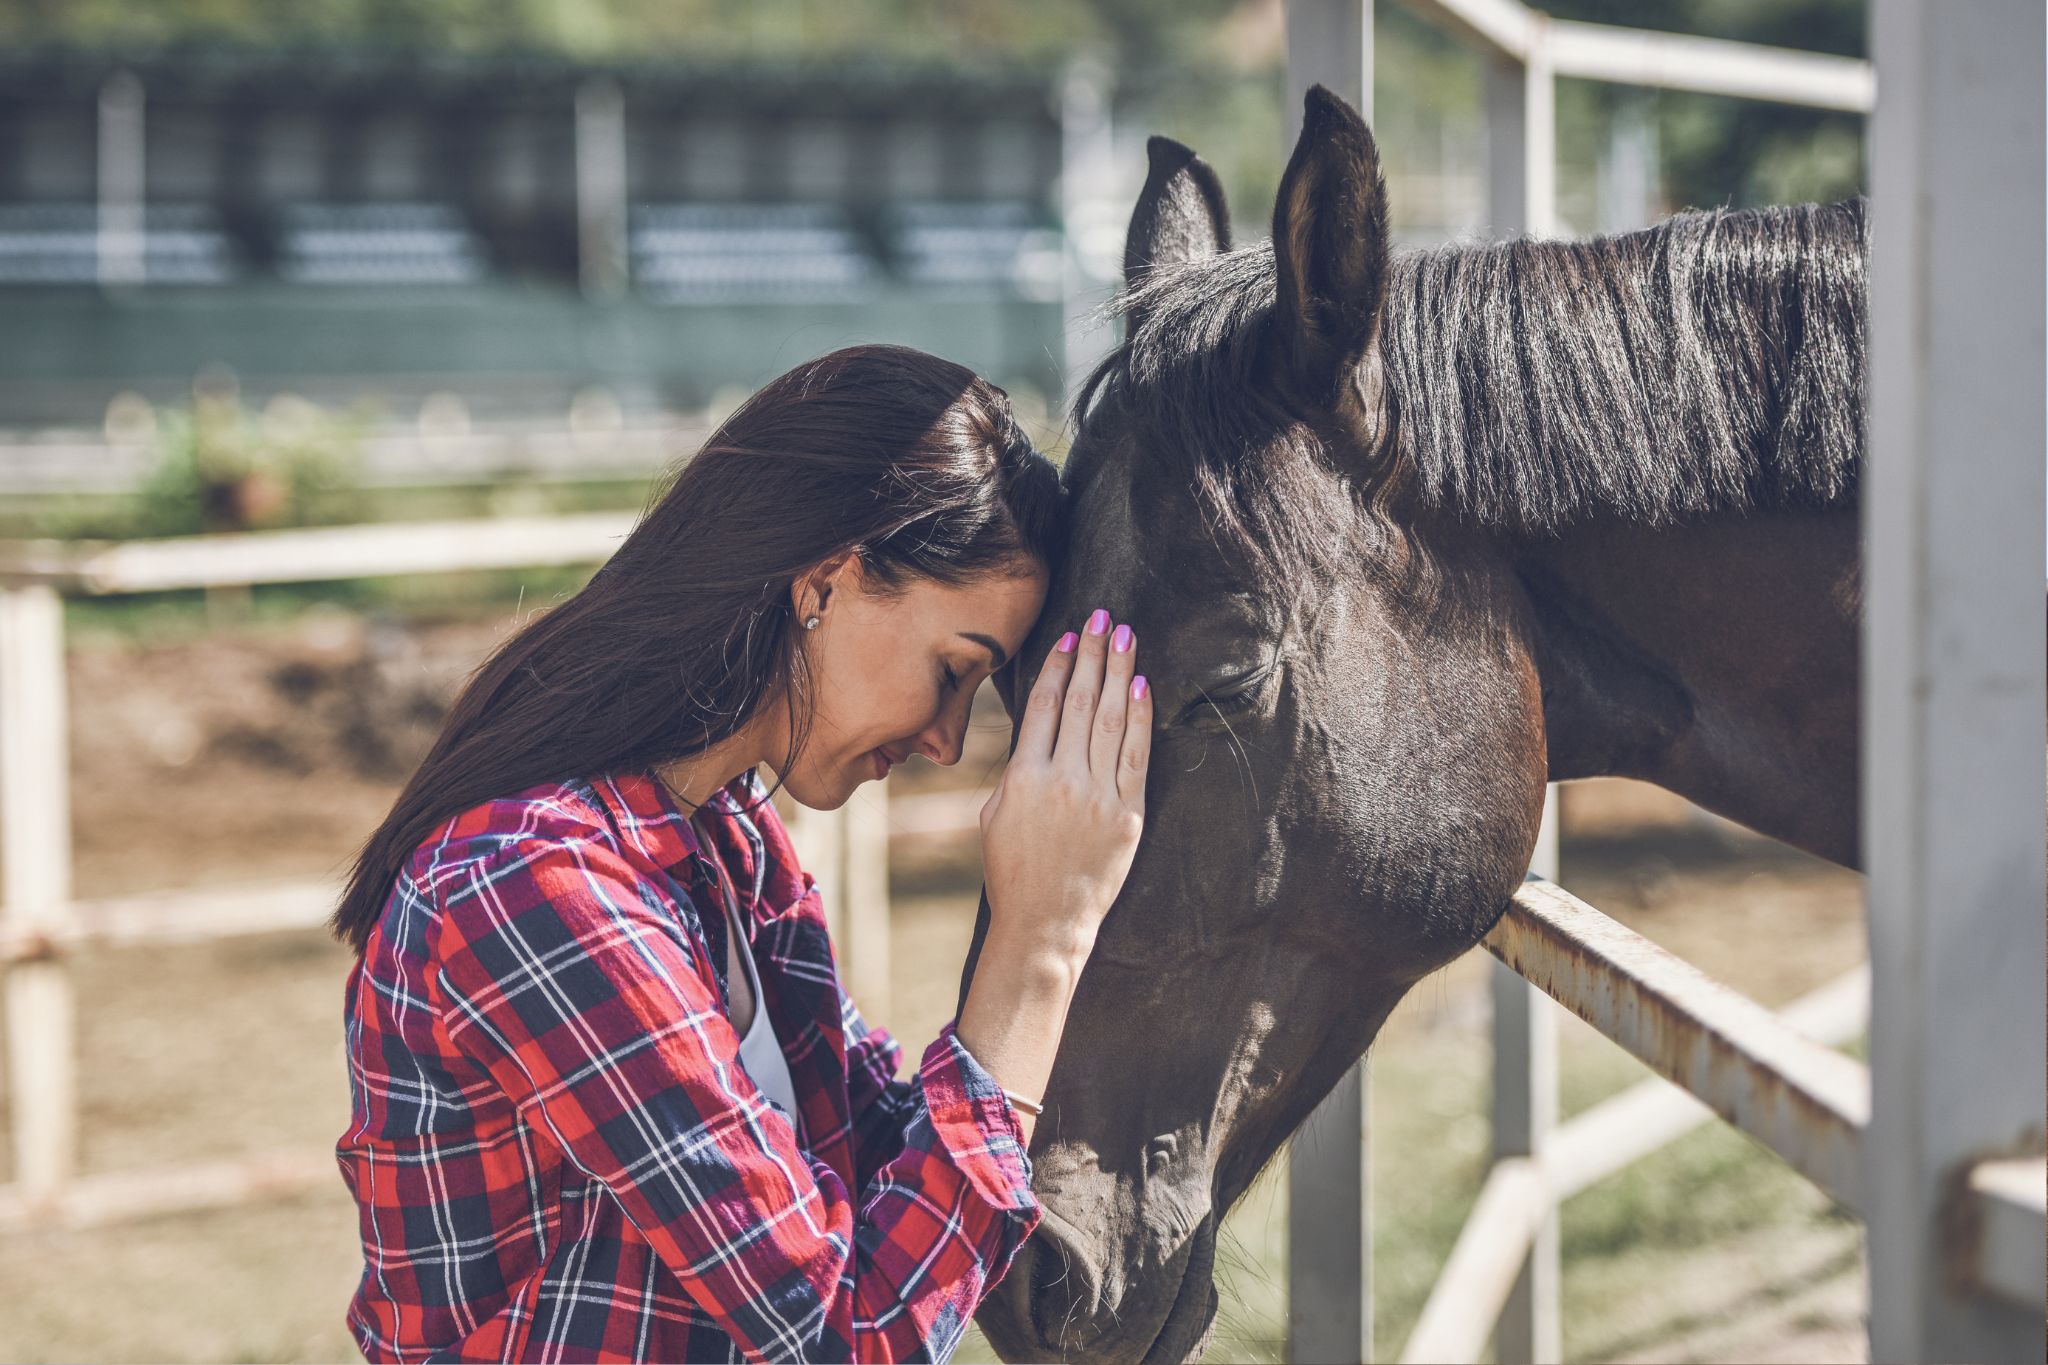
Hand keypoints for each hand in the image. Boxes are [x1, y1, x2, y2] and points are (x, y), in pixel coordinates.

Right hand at [978, 609, 1150, 967]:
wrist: (1045, 924)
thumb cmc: (1012, 870)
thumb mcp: (995, 815)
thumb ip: (1018, 769)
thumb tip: (1041, 729)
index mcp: (1023, 776)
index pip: (1046, 705)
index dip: (1060, 665)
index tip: (1071, 635)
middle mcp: (1062, 780)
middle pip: (1083, 701)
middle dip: (1094, 653)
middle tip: (1103, 616)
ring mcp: (1098, 797)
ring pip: (1113, 719)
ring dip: (1120, 671)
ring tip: (1125, 635)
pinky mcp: (1128, 815)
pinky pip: (1137, 756)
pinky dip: (1141, 718)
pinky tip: (1142, 684)